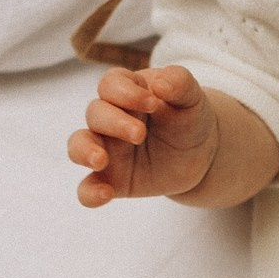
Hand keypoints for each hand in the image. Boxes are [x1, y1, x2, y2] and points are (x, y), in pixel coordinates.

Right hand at [68, 65, 220, 207]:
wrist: (200, 154)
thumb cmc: (189, 118)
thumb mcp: (192, 98)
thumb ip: (180, 83)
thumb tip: (160, 82)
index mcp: (128, 92)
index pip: (111, 84)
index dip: (125, 92)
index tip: (153, 103)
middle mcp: (110, 118)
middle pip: (95, 113)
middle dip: (114, 122)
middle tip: (140, 134)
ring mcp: (107, 149)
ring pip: (78, 145)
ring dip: (83, 151)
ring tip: (101, 160)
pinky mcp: (111, 179)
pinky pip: (87, 187)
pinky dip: (89, 192)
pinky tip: (105, 195)